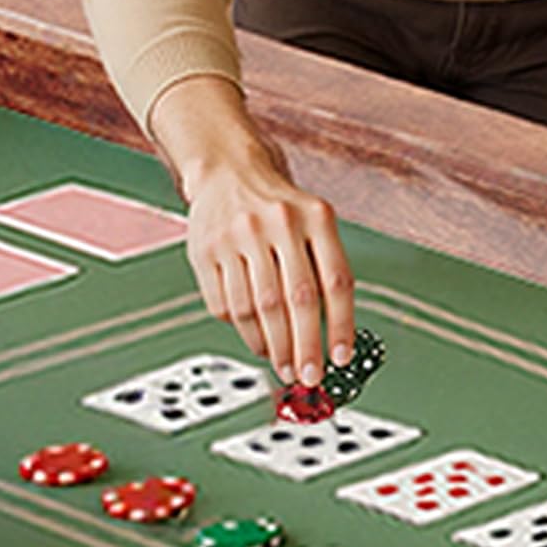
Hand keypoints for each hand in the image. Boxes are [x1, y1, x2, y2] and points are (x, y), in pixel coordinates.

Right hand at [184, 156, 354, 384]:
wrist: (227, 171)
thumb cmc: (277, 206)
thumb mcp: (314, 222)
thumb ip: (326, 268)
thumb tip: (331, 334)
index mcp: (315, 216)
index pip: (335, 282)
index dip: (340, 326)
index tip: (340, 358)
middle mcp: (278, 223)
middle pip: (296, 300)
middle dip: (304, 347)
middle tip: (307, 374)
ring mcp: (237, 236)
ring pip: (257, 307)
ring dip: (271, 345)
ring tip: (280, 362)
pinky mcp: (205, 250)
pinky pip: (224, 304)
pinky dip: (241, 330)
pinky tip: (254, 338)